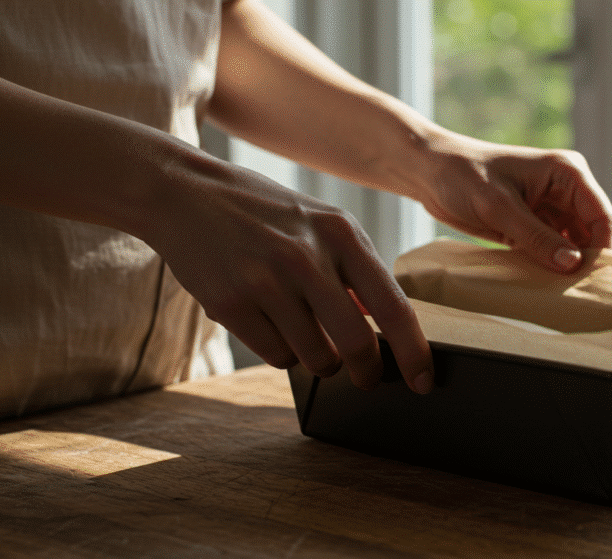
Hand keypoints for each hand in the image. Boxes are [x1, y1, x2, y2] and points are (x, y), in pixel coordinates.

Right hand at [143, 154, 433, 392]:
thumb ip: (356, 271)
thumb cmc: (266, 214)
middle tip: (366, 379)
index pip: (394, 306)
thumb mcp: (322, 224)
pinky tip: (273, 327)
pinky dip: (283, 353)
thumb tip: (386, 323)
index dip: (414, 353)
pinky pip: (276, 356)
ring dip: (320, 363)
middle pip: (356, 344)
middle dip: (367, 372)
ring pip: (315, 358)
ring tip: (308, 338)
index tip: (423, 381)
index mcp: (342, 234)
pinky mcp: (230, 303)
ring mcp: (266, 281)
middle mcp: (307, 257)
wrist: (188, 195)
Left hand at [419, 135, 611, 272]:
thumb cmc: (463, 176)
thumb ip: (536, 236)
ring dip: (569, 264)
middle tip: (570, 286)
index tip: (586, 279)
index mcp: (568, 173)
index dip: (601, 249)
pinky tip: (540, 278)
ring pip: (577, 244)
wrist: (431, 173)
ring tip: (555, 286)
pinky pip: (555, 250)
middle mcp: (566, 189)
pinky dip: (551, 264)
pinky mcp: (536, 224)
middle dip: (587, 258)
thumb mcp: (498, 207)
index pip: (602, 216)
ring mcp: (552, 208)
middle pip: (596, 232)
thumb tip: (572, 264)